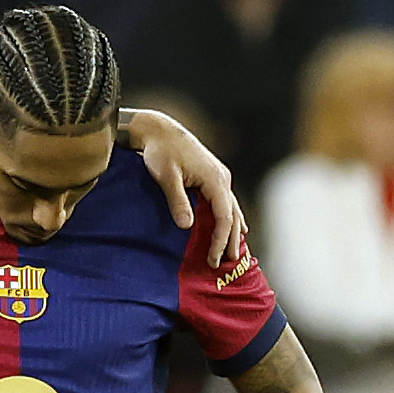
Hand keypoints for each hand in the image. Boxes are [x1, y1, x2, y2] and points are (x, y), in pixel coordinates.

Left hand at [119, 103, 252, 276]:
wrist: (158, 130)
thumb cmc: (160, 152)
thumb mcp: (166, 177)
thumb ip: (177, 201)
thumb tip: (187, 226)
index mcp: (215, 180)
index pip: (224, 217)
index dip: (221, 239)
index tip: (214, 258)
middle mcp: (222, 178)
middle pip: (233, 215)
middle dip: (230, 239)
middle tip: (229, 262)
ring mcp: (219, 176)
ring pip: (232, 208)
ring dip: (233, 229)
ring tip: (235, 250)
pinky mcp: (212, 175)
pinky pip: (224, 201)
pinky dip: (228, 216)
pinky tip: (232, 227)